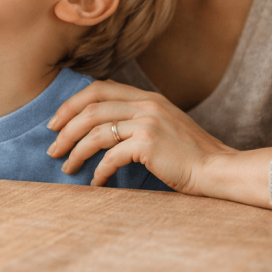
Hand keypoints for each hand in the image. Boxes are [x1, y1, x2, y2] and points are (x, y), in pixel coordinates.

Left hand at [46, 80, 238, 195]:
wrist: (218, 169)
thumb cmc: (190, 154)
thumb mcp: (164, 124)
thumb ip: (137, 117)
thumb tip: (100, 125)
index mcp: (147, 97)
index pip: (99, 89)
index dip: (72, 104)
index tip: (56, 122)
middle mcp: (145, 104)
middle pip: (90, 108)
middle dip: (65, 128)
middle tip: (53, 147)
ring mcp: (147, 122)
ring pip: (95, 132)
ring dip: (75, 151)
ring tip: (66, 167)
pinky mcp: (148, 144)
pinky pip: (111, 156)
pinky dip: (98, 171)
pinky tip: (95, 183)